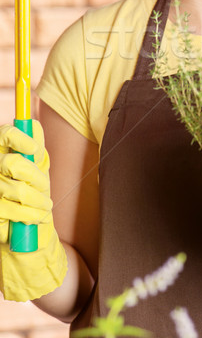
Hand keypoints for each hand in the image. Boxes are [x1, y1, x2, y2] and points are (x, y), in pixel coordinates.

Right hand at [0, 121, 66, 300]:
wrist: (19, 228)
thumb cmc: (28, 190)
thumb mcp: (34, 167)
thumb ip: (32, 146)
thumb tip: (32, 125)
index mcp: (1, 152)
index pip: (5, 133)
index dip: (19, 138)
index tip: (35, 150)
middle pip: (13, 162)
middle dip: (36, 176)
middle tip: (46, 187)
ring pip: (16, 189)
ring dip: (36, 201)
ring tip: (45, 208)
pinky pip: (11, 212)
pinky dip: (28, 217)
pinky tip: (35, 219)